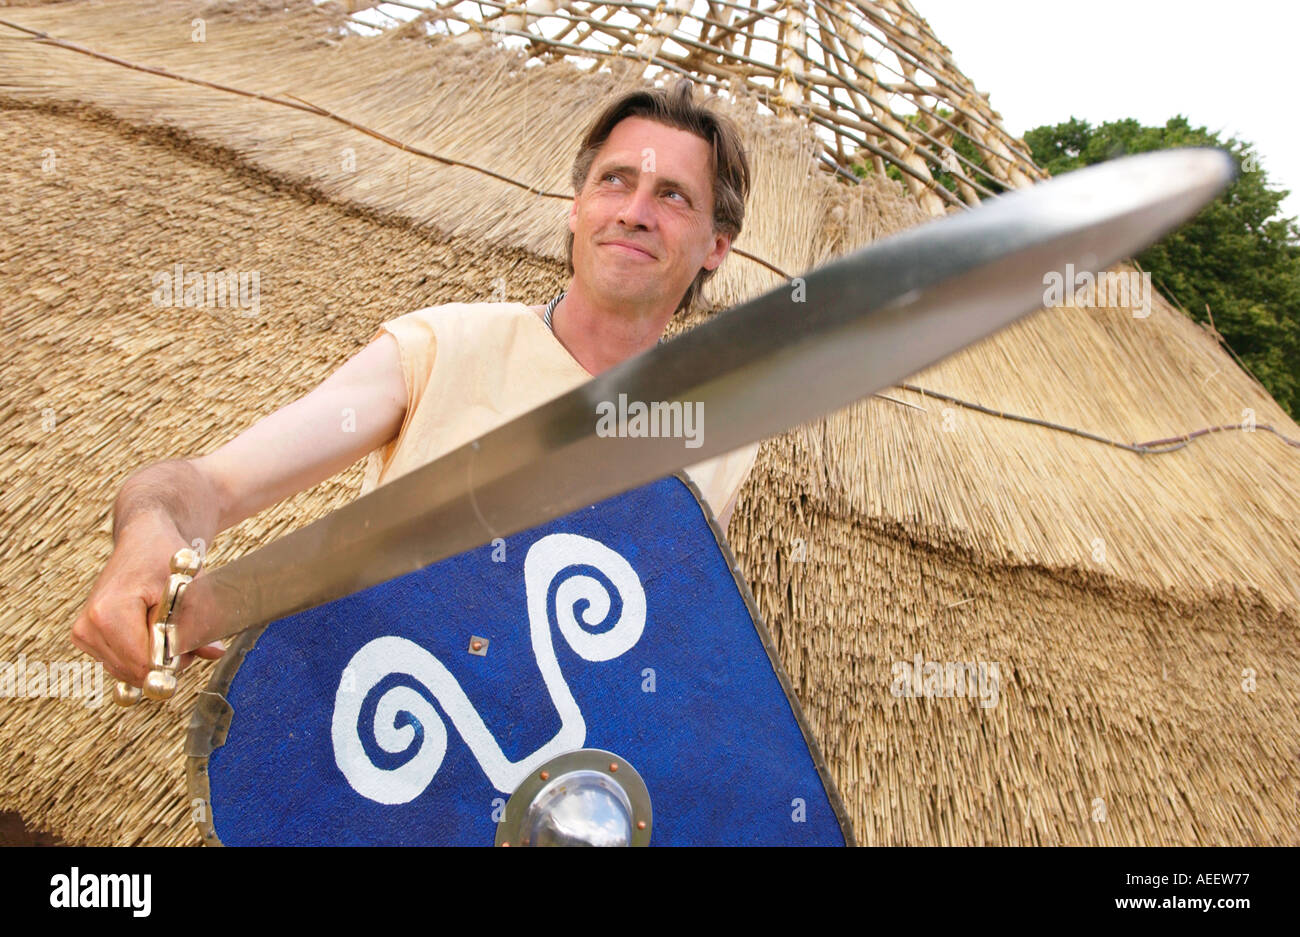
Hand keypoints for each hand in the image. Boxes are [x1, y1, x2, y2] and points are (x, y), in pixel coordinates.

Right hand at [70, 516, 224, 686]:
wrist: (142, 541)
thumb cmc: (163, 557)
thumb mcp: (190, 586)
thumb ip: (200, 623)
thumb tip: (214, 651)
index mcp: (109, 614)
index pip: (145, 664)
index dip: (173, 659)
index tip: (186, 638)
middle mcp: (88, 627)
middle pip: (136, 671)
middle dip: (164, 660)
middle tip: (177, 628)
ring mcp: (83, 634)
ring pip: (129, 671)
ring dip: (153, 656)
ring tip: (161, 623)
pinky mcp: (85, 638)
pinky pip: (121, 663)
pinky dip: (140, 652)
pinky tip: (146, 627)